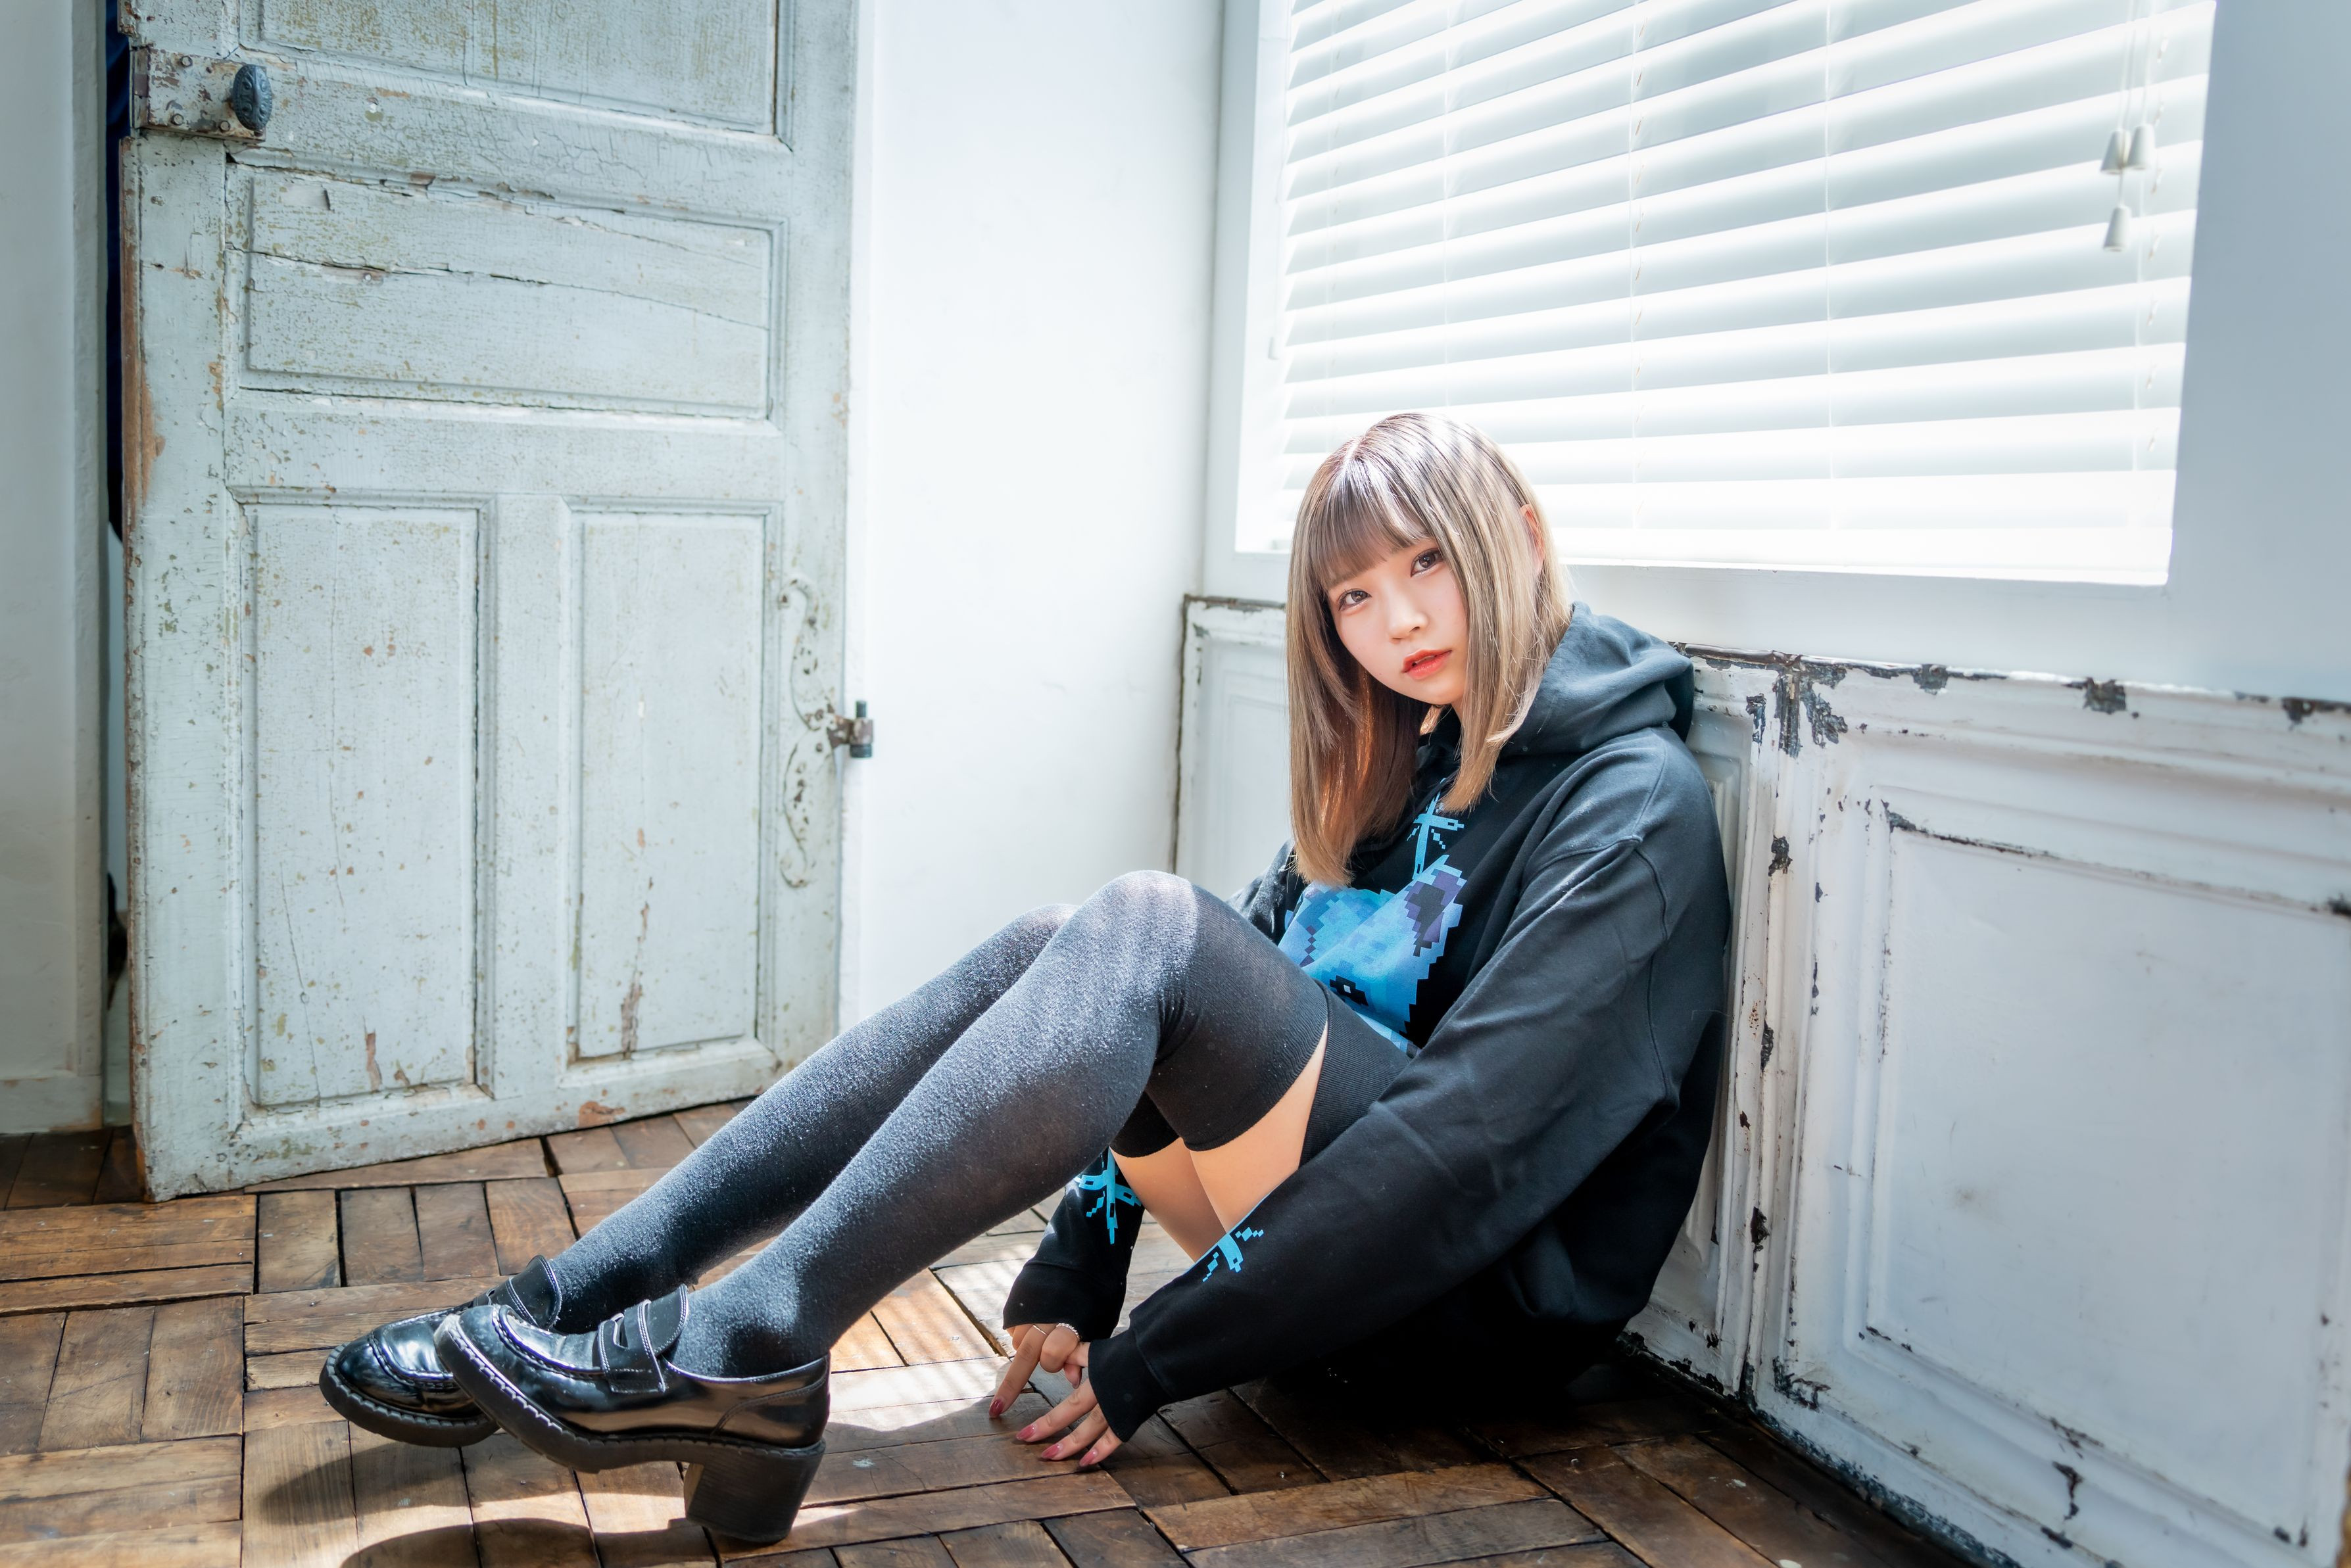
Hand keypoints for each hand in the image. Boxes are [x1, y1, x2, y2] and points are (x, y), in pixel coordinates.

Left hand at [993, 1323, 1121, 1466]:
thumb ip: (1078, 1356)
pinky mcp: (1129, 1419)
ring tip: (1048, 1457)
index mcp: (1093, 1375)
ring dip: (1068, 1445)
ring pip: (1088, 1430)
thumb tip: (1057, 1363)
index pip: (1063, 1396)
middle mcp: (1101, 1392)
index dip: (1044, 1413)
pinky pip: (1114, 1439)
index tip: (1024, 1429)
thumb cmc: (1129, 1351)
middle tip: (1023, 1440)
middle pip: (1068, 1413)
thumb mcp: (1099, 1350)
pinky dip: (1100, 1452)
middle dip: (1045, 1428)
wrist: (1161, 1356)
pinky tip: (1084, 1463)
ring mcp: (1115, 1408)